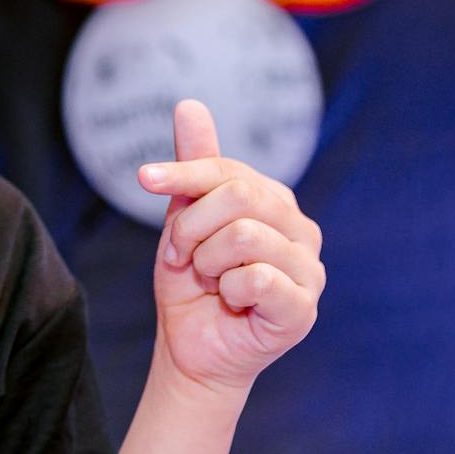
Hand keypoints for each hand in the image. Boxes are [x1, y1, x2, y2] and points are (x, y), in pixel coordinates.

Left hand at [140, 99, 323, 395]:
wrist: (191, 349)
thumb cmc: (192, 283)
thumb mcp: (184, 218)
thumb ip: (195, 166)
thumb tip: (190, 104)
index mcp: (276, 202)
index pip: (228, 169)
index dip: (183, 173)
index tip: (145, 178)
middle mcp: (301, 229)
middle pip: (238, 196)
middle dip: (191, 226)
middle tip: (181, 255)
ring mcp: (310, 270)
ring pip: (244, 236)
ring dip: (207, 262)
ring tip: (210, 280)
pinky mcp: (303, 309)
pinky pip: (257, 279)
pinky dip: (228, 290)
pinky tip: (231, 302)